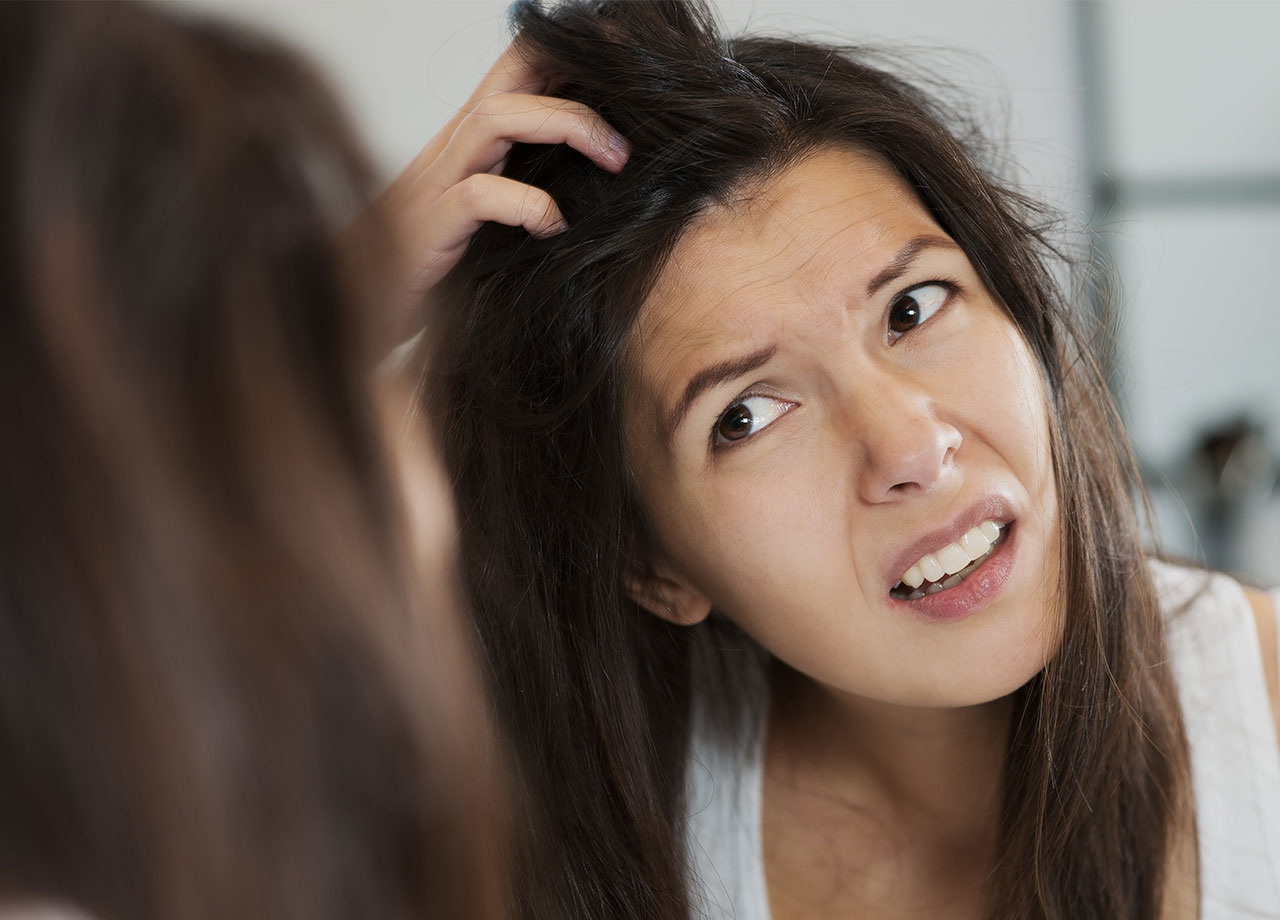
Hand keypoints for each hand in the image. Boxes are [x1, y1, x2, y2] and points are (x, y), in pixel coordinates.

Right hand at [373, 42, 628, 323]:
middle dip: (576, 74)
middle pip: (511, 74)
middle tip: (636, 111)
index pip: (520, 72)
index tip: (630, 67)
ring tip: (615, 160)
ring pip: (496, 118)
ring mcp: (436, 183)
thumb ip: (526, 190)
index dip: (572, 57)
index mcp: (471, 143)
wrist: (355, 309)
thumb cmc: (428, 268)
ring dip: (566, 125)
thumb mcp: (488, 220)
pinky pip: (479, 195)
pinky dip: (527, 204)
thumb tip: (603, 181)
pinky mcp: (427, 228)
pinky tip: (554, 227)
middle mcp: (452, 150)